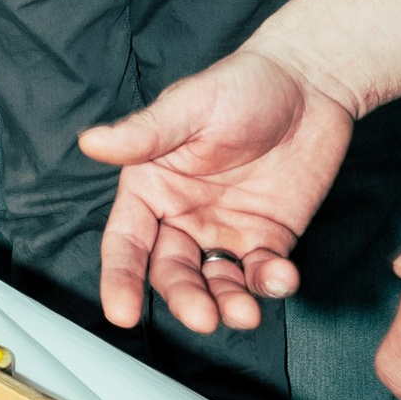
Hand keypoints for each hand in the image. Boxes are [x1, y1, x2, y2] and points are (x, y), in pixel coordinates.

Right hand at [80, 47, 358, 334]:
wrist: (310, 83)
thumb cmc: (240, 85)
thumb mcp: (188, 107)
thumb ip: (144, 133)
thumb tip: (90, 142)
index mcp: (152, 187)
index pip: (127, 243)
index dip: (120, 279)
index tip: (122, 314)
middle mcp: (183, 215)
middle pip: (172, 272)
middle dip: (185, 299)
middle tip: (202, 317)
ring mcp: (227, 230)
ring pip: (216, 282)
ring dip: (227, 303)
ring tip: (244, 313)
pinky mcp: (269, 238)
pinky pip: (262, 273)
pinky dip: (270, 284)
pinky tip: (282, 277)